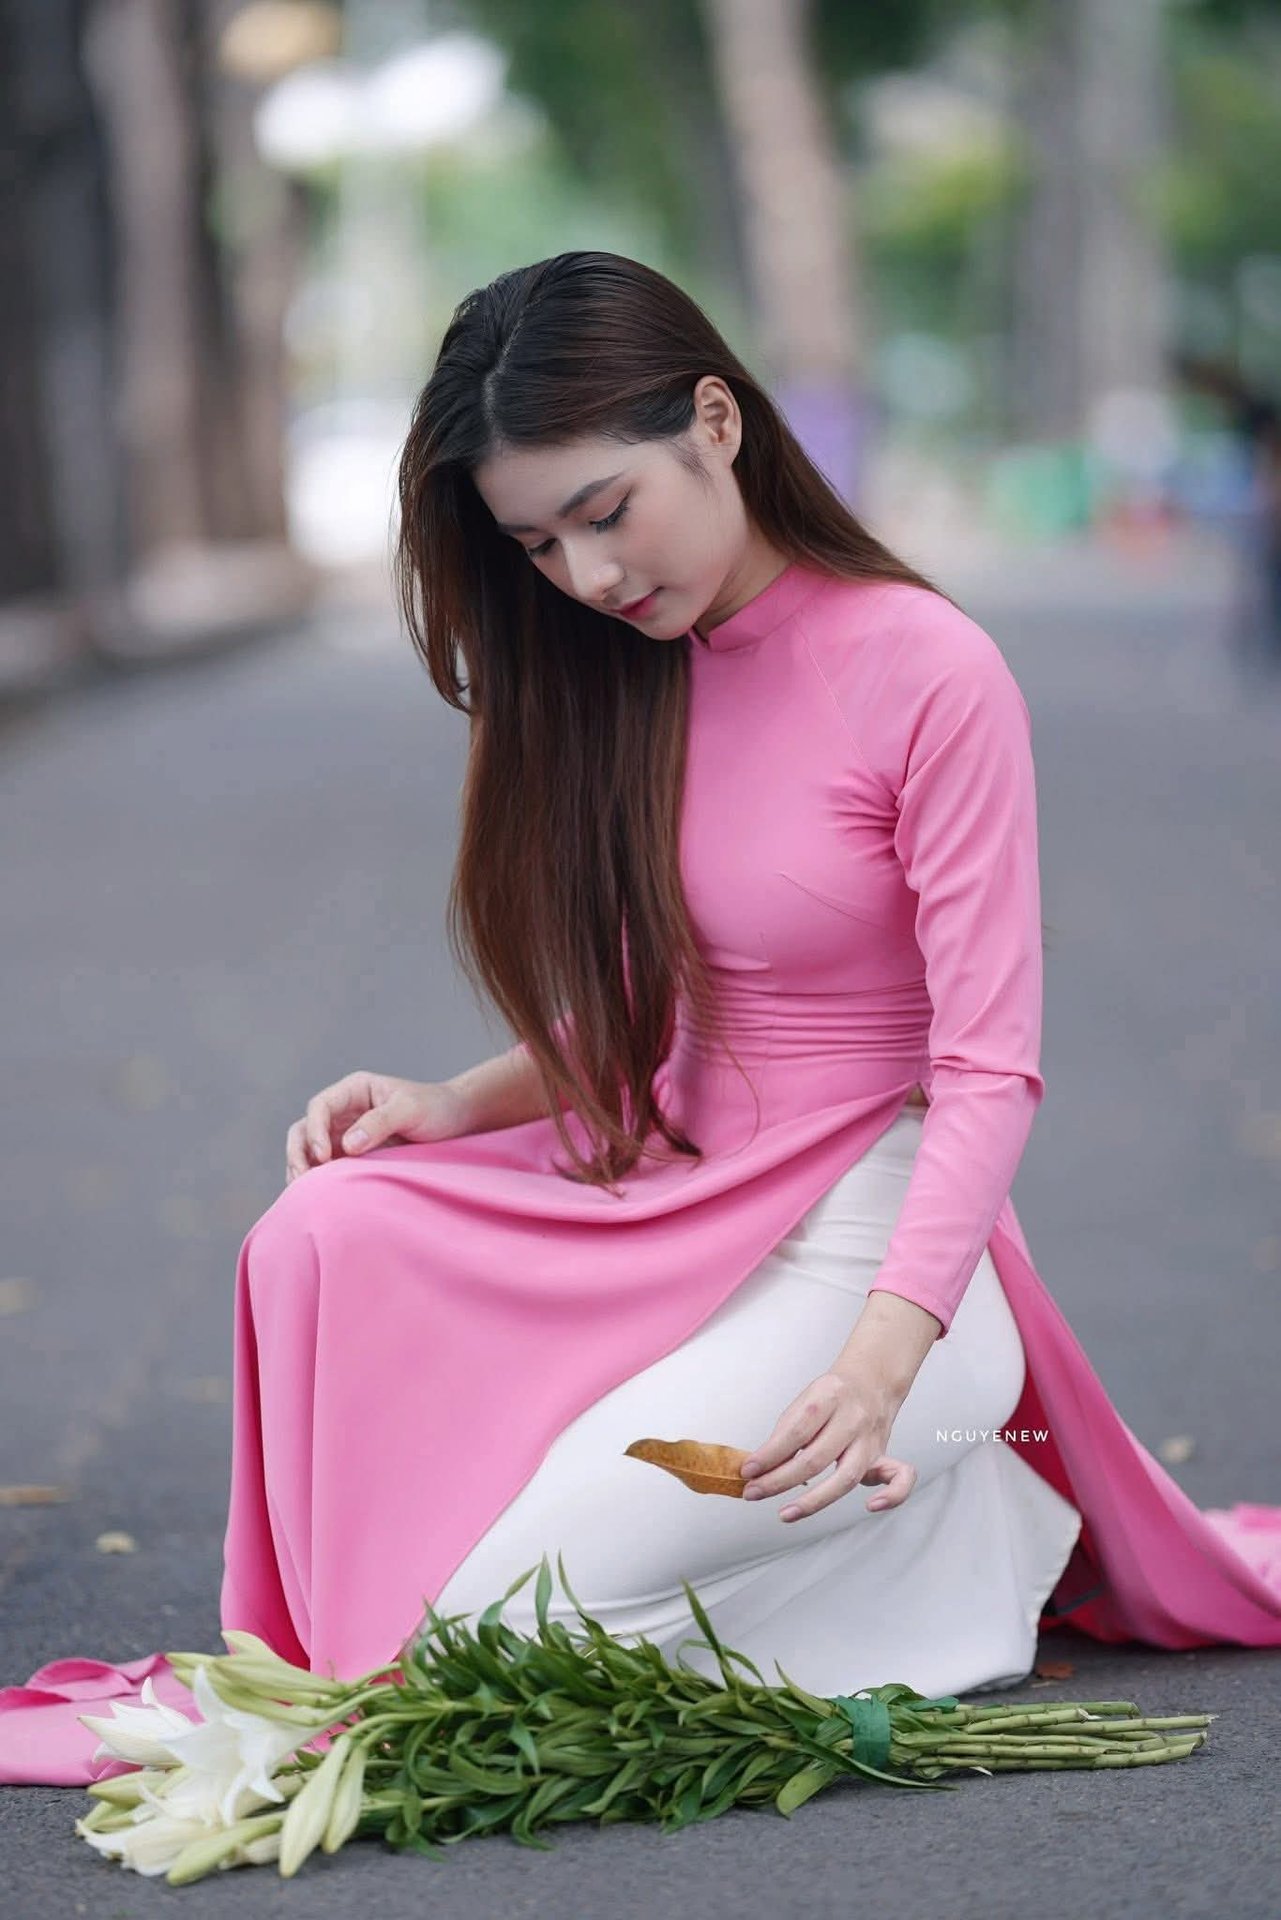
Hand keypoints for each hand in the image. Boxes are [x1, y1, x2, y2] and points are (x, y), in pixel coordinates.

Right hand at [284, 1071, 467, 1182]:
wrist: (457, 1121)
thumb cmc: (436, 1108)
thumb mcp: (411, 1109)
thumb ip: (380, 1122)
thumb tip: (348, 1145)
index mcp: (355, 1091)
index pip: (320, 1107)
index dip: (315, 1131)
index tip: (324, 1156)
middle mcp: (345, 1111)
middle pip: (305, 1128)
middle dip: (299, 1152)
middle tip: (302, 1178)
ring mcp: (346, 1134)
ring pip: (310, 1150)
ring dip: (302, 1168)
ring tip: (304, 1192)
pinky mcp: (353, 1156)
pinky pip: (327, 1168)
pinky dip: (317, 1180)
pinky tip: (316, 1197)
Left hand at [739, 1368, 917, 1523]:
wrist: (873, 1379)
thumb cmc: (833, 1394)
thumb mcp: (805, 1401)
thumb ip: (787, 1432)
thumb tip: (762, 1467)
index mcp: (829, 1396)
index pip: (796, 1431)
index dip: (769, 1454)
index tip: (748, 1470)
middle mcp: (853, 1418)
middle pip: (816, 1458)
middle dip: (779, 1480)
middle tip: (754, 1492)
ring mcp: (871, 1439)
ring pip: (847, 1476)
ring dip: (814, 1501)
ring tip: (786, 1513)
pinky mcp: (884, 1455)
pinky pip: (900, 1478)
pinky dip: (892, 1496)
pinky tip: (870, 1507)